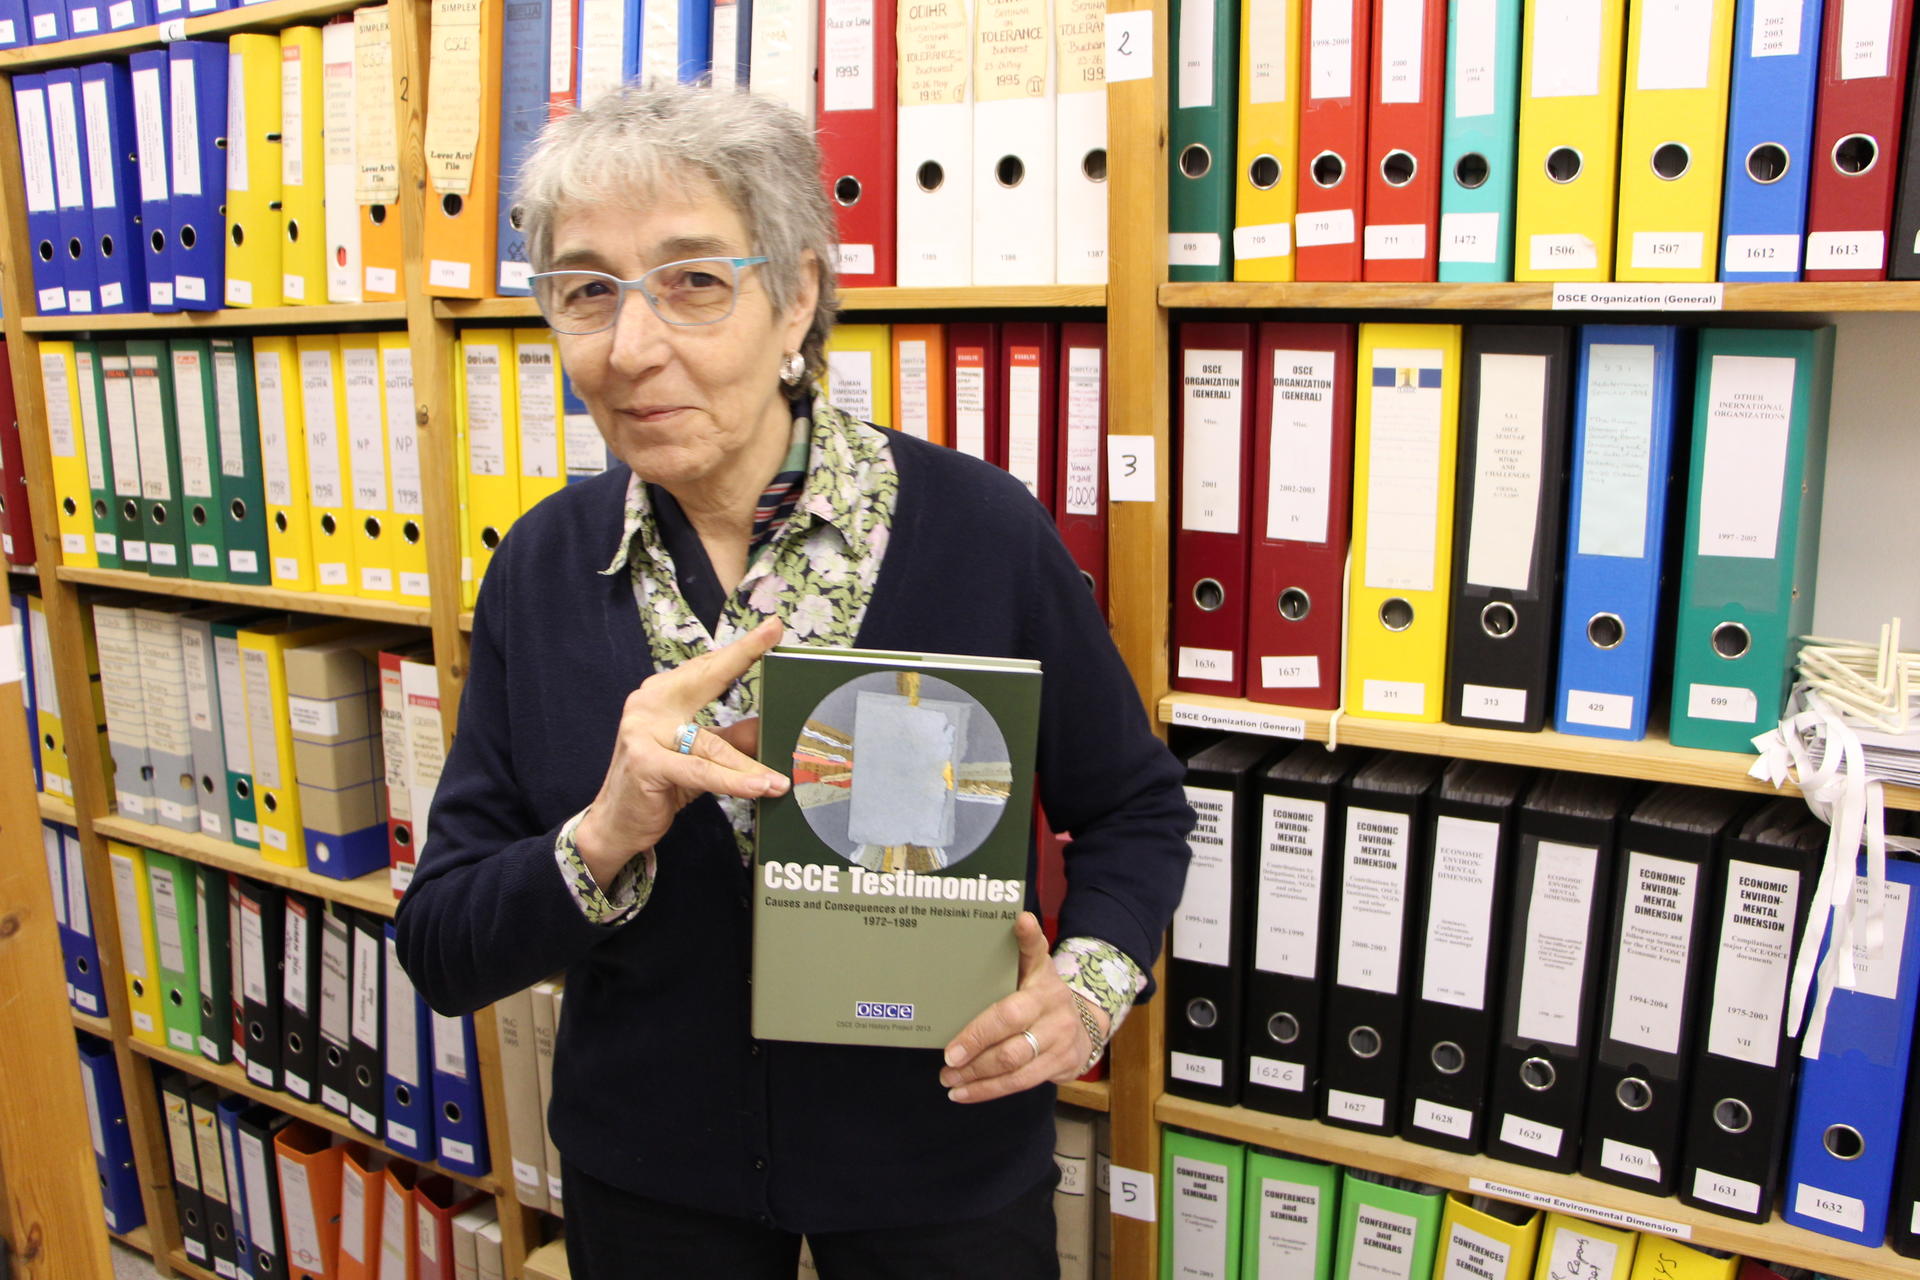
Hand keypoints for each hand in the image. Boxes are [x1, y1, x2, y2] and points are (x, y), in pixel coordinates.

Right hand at [573, 618, 789, 887]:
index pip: (705, 668)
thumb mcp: (697, 756)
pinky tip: (760, 786)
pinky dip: (734, 780)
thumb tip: (768, 727)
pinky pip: (701, 771)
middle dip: (741, 657)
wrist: (613, 825)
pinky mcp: (646, 763)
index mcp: (661, 696)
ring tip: (782, 777)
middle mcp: (648, 705)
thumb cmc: (656, 786)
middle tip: (775, 638)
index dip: (740, 650)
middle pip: (704, 679)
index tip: (771, 629)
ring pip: (712, 744)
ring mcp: (643, 733)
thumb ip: (729, 740)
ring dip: (751, 764)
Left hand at [939, 913, 1108, 1103]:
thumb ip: (1025, 949)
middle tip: (948, 1055)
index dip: (1028, 939)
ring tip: (948, 1077)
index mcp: (1044, 977)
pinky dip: (987, 1090)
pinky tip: (963, 1092)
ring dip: (976, 1073)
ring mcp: (1059, 1038)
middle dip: (976, 1040)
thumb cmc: (1041, 996)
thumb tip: (1021, 918)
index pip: (1035, 955)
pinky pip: (1019, 1083)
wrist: (1084, 1027)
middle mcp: (1054, 1005)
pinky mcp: (1060, 1065)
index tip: (1021, 922)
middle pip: (1010, 1021)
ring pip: (1013, 1059)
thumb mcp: (1036, 970)